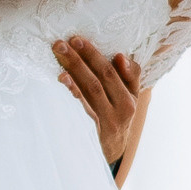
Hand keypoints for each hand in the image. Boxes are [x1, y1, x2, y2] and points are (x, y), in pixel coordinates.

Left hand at [51, 35, 143, 167]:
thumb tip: (120, 56)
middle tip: (62, 43)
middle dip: (80, 58)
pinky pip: (83, 106)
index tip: (78, 39)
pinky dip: (73, 91)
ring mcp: (108, 120)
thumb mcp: (130, 97)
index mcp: (131, 97)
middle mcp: (122, 109)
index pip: (112, 72)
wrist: (114, 150)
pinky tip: (63, 79)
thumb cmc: (120, 115)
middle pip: (100, 78)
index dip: (95, 55)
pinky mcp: (94, 129)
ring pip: (91, 90)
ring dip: (74, 70)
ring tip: (59, 54)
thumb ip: (130, 75)